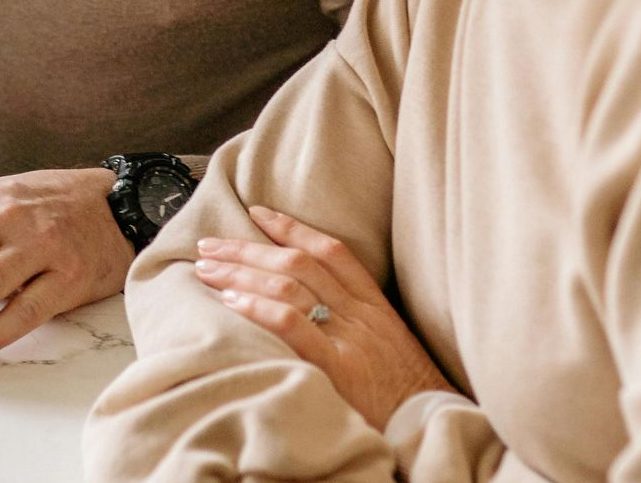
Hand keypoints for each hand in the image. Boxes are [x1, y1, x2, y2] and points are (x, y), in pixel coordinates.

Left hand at [196, 205, 451, 431]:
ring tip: (207, 270)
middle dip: (248, 249)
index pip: (330, 250)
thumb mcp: (388, 347)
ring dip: (241, 274)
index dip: (291, 227)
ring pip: (289, 286)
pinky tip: (230, 302)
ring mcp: (351, 340)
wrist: (434, 428)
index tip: (256, 213)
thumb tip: (309, 304)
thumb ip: (354, 323)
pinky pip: (293, 326)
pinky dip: (259, 308)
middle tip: (209, 245)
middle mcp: (362, 315)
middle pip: (298, 263)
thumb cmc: (408, 395)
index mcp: (375, 306)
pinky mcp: (339, 370)